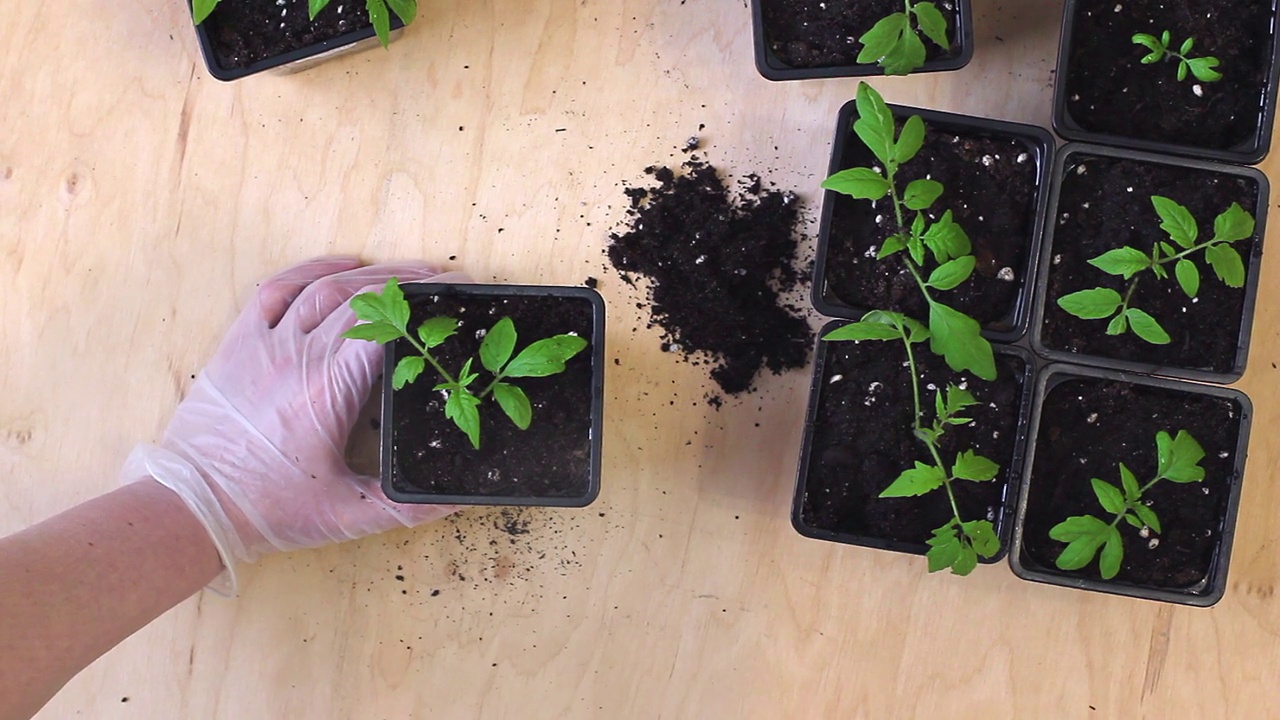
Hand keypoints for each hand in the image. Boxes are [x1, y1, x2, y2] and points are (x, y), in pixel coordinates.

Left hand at [125, 257, 466, 593]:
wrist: (190, 507)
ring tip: (408, 272)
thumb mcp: (347, 515)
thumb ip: (406, 507)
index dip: (428, 304)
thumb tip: (454, 499)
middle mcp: (299, 355)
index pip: (388, 327)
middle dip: (410, 285)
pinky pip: (277, 289)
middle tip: (447, 283)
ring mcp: (265, 344)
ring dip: (372, 273)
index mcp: (330, 390)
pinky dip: (313, 269)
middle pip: (364, 299)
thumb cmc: (266, 510)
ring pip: (326, 288)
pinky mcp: (238, 343)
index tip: (460, 295)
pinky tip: (343, 263)